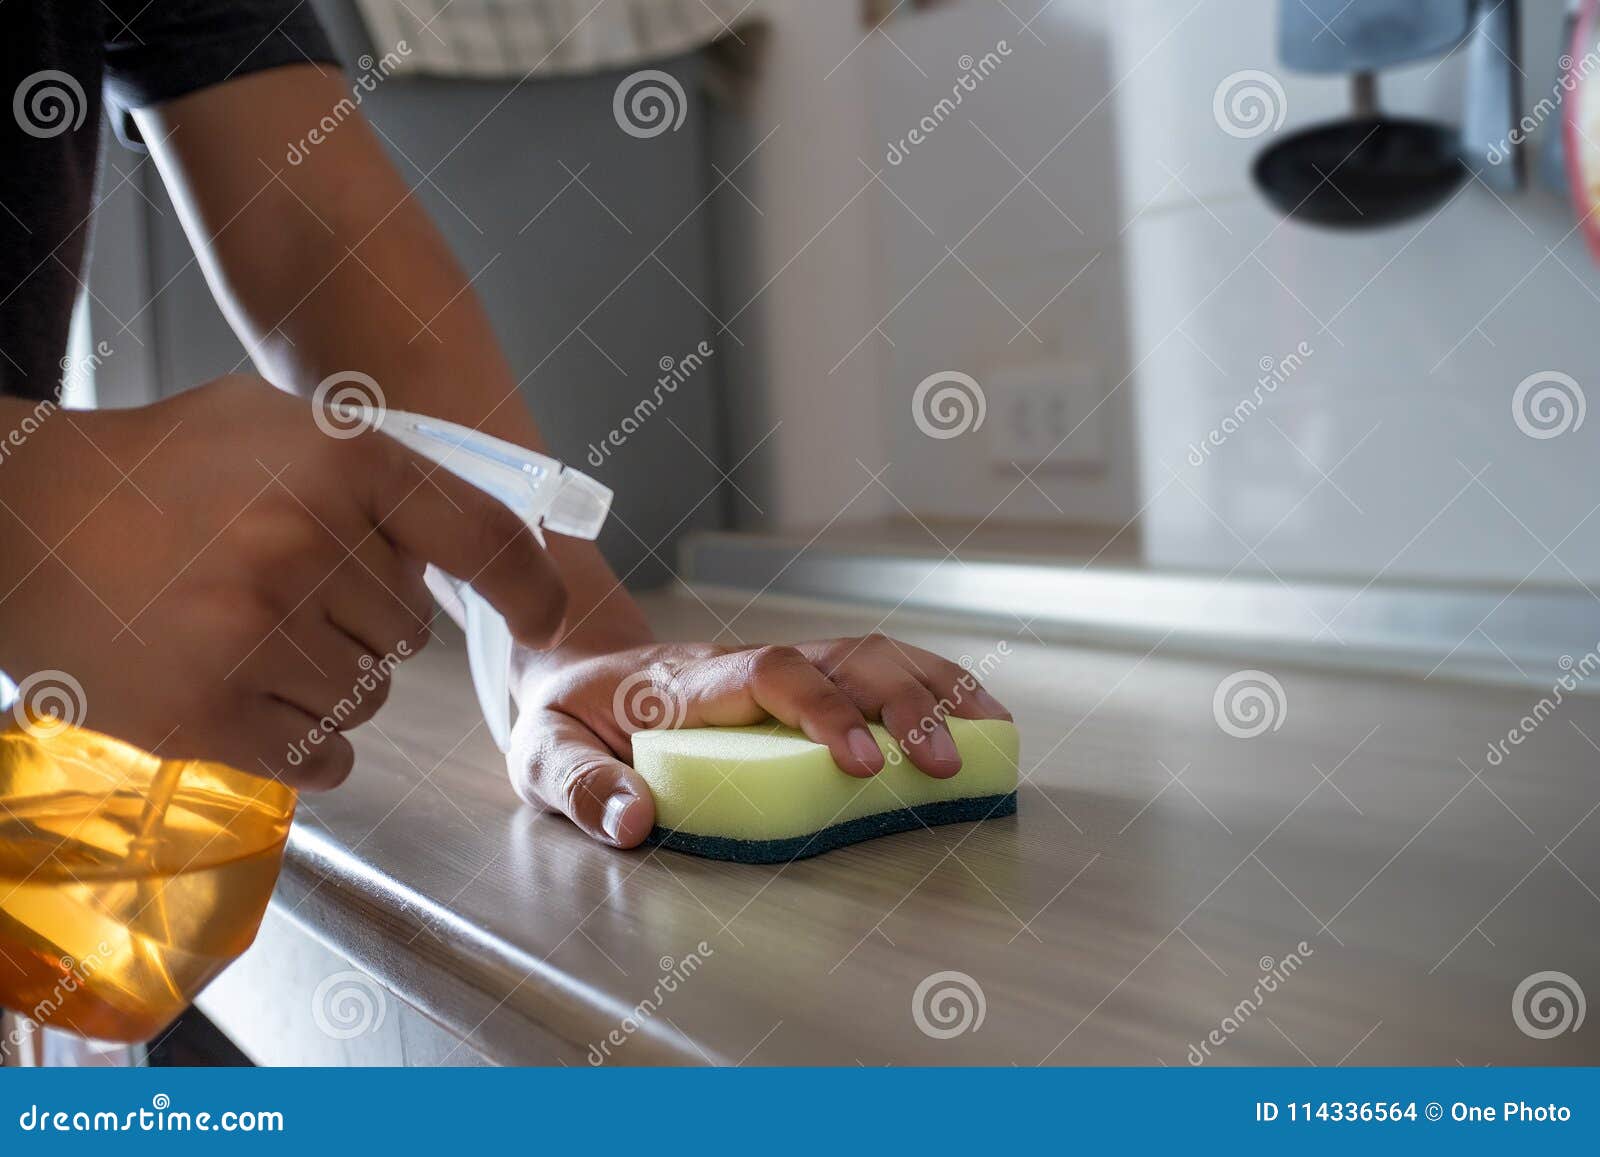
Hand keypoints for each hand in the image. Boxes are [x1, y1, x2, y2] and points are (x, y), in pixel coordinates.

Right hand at [0, 375, 565, 787]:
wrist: (18, 521)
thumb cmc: (154, 468)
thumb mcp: (271, 423)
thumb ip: (369, 469)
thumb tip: (460, 539)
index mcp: (342, 463)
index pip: (483, 539)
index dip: (530, 587)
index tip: (546, 617)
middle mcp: (310, 544)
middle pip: (410, 631)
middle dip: (365, 622)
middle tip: (286, 593)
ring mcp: (259, 634)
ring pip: (368, 697)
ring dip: (329, 683)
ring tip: (252, 638)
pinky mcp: (210, 712)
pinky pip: (323, 757)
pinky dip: (306, 745)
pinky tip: (253, 698)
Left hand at [507, 635, 1011, 846]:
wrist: (573, 672)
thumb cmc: (565, 719)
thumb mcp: (544, 756)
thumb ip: (582, 787)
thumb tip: (635, 822)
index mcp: (686, 683)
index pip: (768, 675)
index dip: (823, 711)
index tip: (861, 764)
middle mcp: (742, 664)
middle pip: (840, 656)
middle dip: (901, 704)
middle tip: (942, 765)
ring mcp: (777, 666)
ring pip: (868, 653)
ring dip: (931, 688)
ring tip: (988, 734)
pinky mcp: (800, 680)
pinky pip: (872, 667)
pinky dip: (930, 683)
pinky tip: (974, 715)